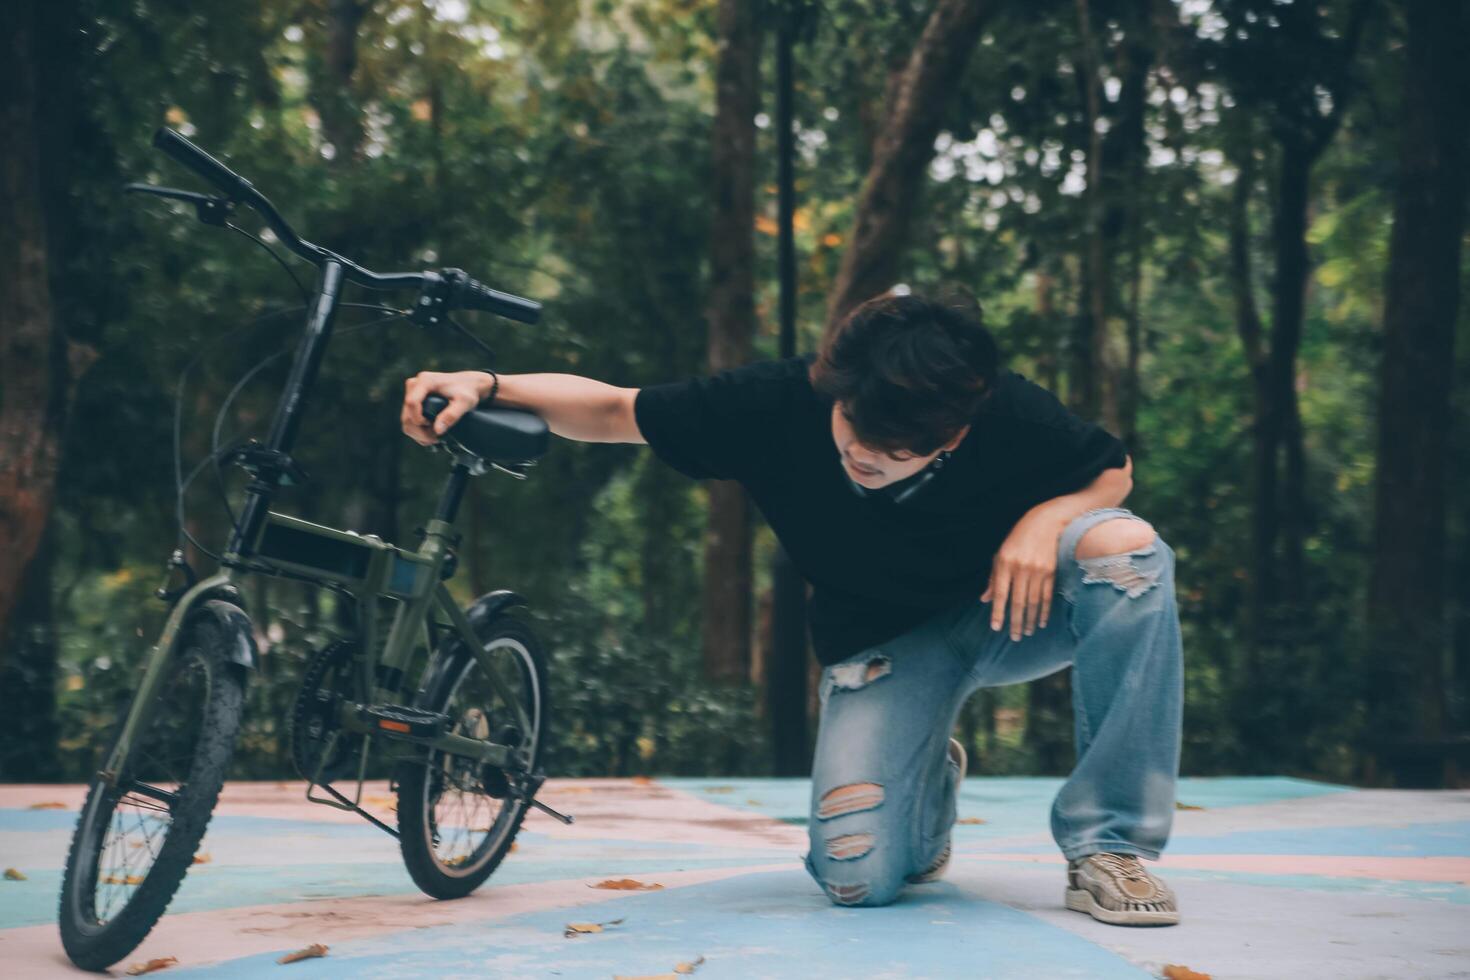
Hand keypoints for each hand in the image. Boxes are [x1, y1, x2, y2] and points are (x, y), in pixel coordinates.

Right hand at [400, 370, 489, 445]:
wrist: (468, 384)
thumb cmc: (468, 391)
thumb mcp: (464, 403)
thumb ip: (451, 415)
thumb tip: (437, 431)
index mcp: (425, 381)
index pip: (412, 403)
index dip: (419, 420)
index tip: (432, 428)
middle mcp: (415, 384)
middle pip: (407, 414)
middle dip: (419, 431)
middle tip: (436, 439)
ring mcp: (413, 391)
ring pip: (406, 419)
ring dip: (417, 432)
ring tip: (434, 437)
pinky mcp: (413, 398)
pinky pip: (409, 418)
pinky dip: (417, 430)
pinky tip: (430, 434)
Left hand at [980, 507, 1064, 640]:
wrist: (1045, 523)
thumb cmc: (1018, 540)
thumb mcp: (1000, 554)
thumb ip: (993, 578)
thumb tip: (985, 600)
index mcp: (1005, 563)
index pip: (1000, 593)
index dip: (998, 612)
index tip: (996, 628)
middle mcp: (1021, 568)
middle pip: (1018, 601)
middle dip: (1016, 622)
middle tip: (1015, 638)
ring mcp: (1037, 570)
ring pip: (1033, 601)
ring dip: (1031, 619)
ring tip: (1028, 632)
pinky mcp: (1050, 571)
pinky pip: (1046, 595)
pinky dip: (1044, 610)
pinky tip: (1042, 621)